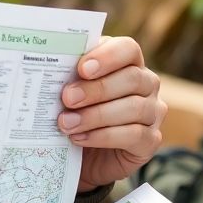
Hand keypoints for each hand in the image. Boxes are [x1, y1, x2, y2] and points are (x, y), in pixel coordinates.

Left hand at [57, 36, 165, 192]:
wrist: (83, 154)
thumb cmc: (75, 111)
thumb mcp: (70, 90)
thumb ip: (66, 75)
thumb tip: (49, 65)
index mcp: (127, 62)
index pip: (128, 49)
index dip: (107, 57)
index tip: (82, 69)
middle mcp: (147, 84)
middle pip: (131, 79)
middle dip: (96, 89)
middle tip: (67, 98)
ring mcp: (153, 112)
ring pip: (134, 108)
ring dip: (95, 116)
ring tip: (66, 123)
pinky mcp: (151, 140)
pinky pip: (134, 135)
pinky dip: (103, 136)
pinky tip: (79, 138)